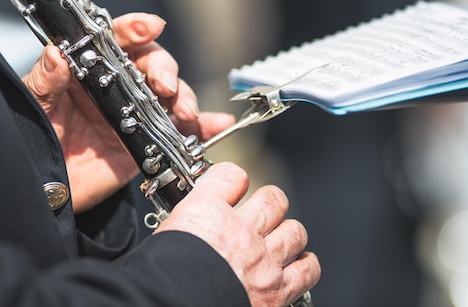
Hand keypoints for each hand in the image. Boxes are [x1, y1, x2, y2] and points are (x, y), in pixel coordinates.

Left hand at [22, 13, 234, 212]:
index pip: (116, 40)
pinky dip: (205, 127)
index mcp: (91, 70)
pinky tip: (218, 124)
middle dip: (165, 69)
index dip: (135, 28)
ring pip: (173, 94)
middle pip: (153, 64)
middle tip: (164, 85)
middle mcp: (120, 87)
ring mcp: (138, 114)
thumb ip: (46, 80)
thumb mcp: (36, 106)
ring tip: (184, 111)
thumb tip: (57, 53)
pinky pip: (182, 131)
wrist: (50, 191)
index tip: (150, 27)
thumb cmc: (38, 141)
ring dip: (185, 97)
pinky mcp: (151, 142)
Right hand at [156, 162, 320, 306]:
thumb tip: (189, 228)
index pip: (230, 175)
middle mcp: (239, 232)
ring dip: (288, 234)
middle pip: (273, 198)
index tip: (233, 185)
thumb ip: (185, 226)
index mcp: (205, 213)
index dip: (233, 179)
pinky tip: (296, 268)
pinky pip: (307, 269)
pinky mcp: (277, 291)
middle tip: (261, 214)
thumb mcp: (162, 239)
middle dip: (269, 204)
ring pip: (295, 230)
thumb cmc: (160, 281)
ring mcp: (262, 261)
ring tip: (279, 242)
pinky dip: (304, 267)